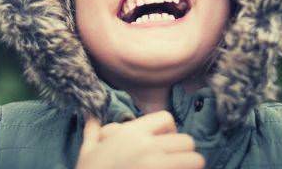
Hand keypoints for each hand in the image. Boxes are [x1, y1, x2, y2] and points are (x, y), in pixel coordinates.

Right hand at [75, 110, 204, 168]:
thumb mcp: (87, 151)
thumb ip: (92, 132)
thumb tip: (90, 117)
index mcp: (132, 134)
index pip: (167, 118)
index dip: (169, 130)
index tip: (162, 143)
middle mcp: (148, 147)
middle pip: (186, 141)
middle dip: (184, 152)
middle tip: (174, 162)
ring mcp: (157, 167)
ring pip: (195, 161)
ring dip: (189, 166)